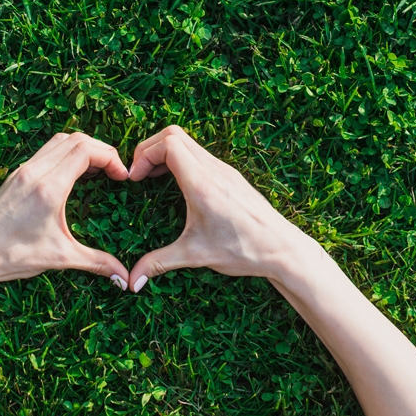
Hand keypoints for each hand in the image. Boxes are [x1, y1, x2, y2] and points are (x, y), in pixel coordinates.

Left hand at [0, 132, 130, 289]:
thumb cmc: (10, 255)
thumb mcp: (60, 258)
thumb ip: (96, 263)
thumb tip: (125, 279)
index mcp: (48, 187)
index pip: (85, 150)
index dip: (110, 157)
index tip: (122, 175)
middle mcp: (34, 172)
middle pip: (75, 139)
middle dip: (101, 150)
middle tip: (114, 169)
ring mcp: (22, 171)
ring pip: (59, 141)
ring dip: (82, 148)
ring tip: (97, 169)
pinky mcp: (15, 176)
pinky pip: (45, 152)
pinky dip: (64, 153)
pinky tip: (72, 175)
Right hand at [127, 126, 305, 291]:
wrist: (283, 249)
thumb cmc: (244, 250)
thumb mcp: (196, 256)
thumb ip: (160, 263)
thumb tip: (133, 281)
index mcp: (202, 184)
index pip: (168, 144)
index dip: (144, 154)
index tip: (134, 178)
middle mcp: (214, 170)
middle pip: (174, 134)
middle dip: (149, 149)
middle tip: (138, 173)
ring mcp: (224, 170)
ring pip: (188, 142)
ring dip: (165, 153)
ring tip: (152, 177)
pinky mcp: (231, 176)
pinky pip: (200, 154)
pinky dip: (181, 159)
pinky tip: (177, 185)